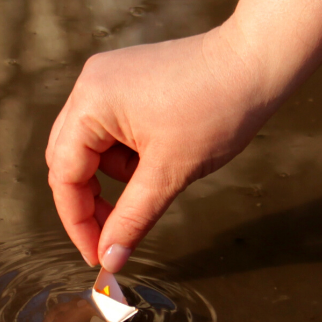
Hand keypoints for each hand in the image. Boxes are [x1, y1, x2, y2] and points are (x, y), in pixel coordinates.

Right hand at [46, 0, 321, 269]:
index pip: (64, 175)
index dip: (78, 222)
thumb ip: (131, 219)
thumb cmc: (217, 109)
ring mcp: (107, 79)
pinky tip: (161, 154)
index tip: (97, 255)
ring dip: (115, 176)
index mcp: (91, 103)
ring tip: (158, 176)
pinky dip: (127, 154)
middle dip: (91, 202)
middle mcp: (88, 85)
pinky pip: (109, 128)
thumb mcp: (170, 173)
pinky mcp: (125, 80)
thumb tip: (109, 260)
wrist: (257, 62)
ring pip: (90, 147)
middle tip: (113, 237)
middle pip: (68, 159)